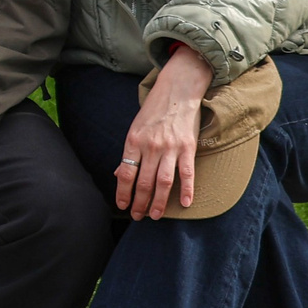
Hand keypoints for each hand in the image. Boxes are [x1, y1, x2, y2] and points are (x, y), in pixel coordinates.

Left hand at [121, 44, 209, 218]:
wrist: (177, 91)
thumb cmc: (154, 111)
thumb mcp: (135, 128)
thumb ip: (129, 152)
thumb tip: (119, 174)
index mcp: (133, 141)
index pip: (125, 173)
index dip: (123, 192)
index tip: (122, 206)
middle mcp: (150, 146)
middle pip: (143, 182)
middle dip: (139, 202)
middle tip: (138, 216)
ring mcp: (170, 147)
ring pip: (163, 182)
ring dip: (158, 202)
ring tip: (155, 215)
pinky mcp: (188, 147)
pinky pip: (187, 173)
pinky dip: (186, 190)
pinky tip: (184, 204)